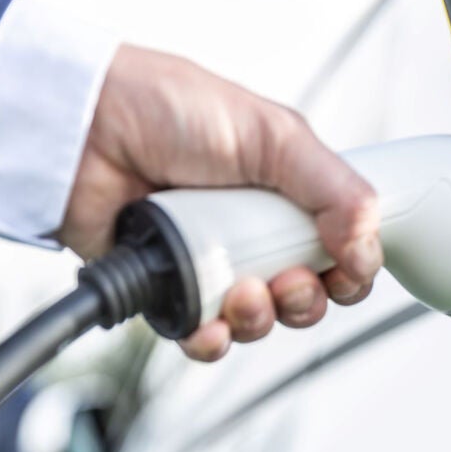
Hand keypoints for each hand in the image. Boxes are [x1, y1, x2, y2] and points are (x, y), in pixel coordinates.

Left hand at [61, 45, 381, 360]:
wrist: (83, 128)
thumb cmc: (169, 111)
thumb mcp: (275, 136)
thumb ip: (336, 190)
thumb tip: (367, 248)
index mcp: (291, 198)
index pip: (343, 255)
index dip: (350, 275)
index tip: (344, 272)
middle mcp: (256, 235)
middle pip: (307, 299)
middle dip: (304, 301)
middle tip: (285, 278)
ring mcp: (214, 266)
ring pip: (259, 325)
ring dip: (259, 319)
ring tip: (238, 290)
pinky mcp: (170, 292)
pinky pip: (204, 338)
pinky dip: (211, 340)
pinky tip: (207, 323)